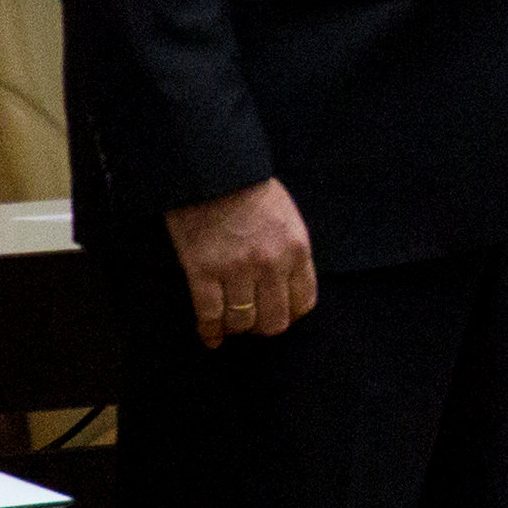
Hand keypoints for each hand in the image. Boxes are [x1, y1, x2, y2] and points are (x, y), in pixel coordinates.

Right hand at [165, 177, 315, 347]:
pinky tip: (210, 337)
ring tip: (230, 322)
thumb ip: (291, 252)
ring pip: (242, 323)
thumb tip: (288, 287)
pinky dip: (209, 332)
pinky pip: (209, 315)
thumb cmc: (250, 190)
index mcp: (296, 248)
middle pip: (274, 321)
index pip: (304, 302)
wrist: (213, 169)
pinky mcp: (203, 271)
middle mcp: (271, 263)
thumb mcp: (287, 217)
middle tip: (253, 320)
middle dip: (263, 325)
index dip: (291, 314)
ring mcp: (236, 269)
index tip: (280, 313)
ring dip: (236, 327)